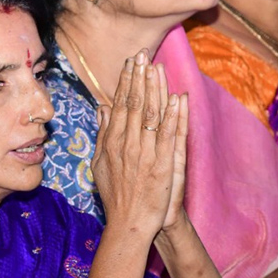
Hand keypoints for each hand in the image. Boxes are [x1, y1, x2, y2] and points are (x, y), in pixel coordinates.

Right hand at [91, 50, 188, 239]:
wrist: (129, 223)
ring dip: (154, 89)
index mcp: (112, 142)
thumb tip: (102, 107)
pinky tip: (177, 97)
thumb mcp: (100, 163)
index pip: (119, 105)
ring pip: (150, 115)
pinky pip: (168, 135)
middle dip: (139, 78)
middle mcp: (127, 144)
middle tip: (142, 55)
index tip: (131, 62)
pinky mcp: (162, 164)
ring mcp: (145, 153)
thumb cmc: (115, 195)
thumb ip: (102, 134)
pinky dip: (173, 115)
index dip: (126, 82)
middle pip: (133, 104)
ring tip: (156, 66)